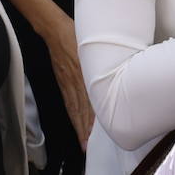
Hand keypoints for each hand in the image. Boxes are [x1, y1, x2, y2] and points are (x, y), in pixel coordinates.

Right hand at [40, 15, 93, 150]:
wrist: (56, 30)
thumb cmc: (77, 35)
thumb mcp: (95, 46)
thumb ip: (106, 61)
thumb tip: (119, 74)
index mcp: (86, 73)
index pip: (93, 100)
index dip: (96, 117)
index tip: (103, 130)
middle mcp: (77, 81)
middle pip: (83, 109)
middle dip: (87, 128)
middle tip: (91, 144)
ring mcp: (68, 82)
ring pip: (75, 109)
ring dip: (79, 126)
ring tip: (83, 141)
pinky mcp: (62, 81)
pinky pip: (68, 102)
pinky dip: (72, 115)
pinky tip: (76, 123)